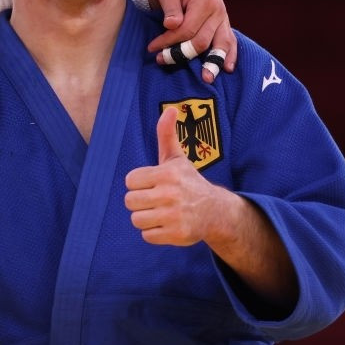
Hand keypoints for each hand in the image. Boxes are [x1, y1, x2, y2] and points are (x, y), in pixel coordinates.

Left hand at [123, 106, 233, 245]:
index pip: (130, 181)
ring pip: (137, 220)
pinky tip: (168, 225)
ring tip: (161, 212)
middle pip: (130, 201)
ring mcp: (174, 216)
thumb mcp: (177, 158)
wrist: (215, 211)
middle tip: (157, 200)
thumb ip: (167, 135)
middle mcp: (170, 194)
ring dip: (147, 218)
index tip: (153, 184)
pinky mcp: (177, 234)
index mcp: (167, 174)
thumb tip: (170, 109)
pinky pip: (147, 235)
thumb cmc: (188, 181)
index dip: (139, 184)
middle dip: (141, 202)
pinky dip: (154, 232)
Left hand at [144, 0, 237, 83]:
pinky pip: (230, 41)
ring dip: (213, 62)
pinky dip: (230, 55)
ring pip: (221, 44)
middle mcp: (217, 12)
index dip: (168, 41)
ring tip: (206, 78)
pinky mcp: (223, 24)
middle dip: (181, 53)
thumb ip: (171, 7)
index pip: (187, 29)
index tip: (152, 48)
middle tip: (162, 60)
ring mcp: (222, 19)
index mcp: (204, 2)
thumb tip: (171, 24)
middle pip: (201, 40)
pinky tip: (227, 68)